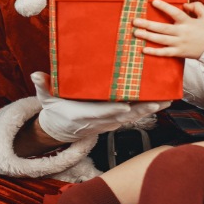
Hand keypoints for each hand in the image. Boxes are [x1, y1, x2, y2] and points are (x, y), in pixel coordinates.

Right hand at [30, 72, 169, 142]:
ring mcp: (109, 122)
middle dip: (142, 110)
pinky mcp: (115, 121)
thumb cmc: (55, 110)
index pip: (101, 113)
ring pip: (133, 117)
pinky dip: (148, 110)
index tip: (125, 105)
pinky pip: (134, 116)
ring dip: (151, 110)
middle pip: (124, 116)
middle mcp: (100, 121)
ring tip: (167, 100)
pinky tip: (162, 102)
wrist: (60, 128)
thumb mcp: (46, 99)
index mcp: (84, 115)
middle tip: (158, 101)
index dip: (114, 110)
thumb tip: (36, 75)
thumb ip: (43, 86)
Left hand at [133, 0, 203, 58]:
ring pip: (161, 40)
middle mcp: (182, 33)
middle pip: (162, 28)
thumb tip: (184, 5)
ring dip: (147, 36)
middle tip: (135, 21)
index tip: (153, 1)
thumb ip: (196, 6)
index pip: (174, 12)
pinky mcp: (179, 53)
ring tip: (135, 32)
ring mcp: (179, 44)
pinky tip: (144, 49)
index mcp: (188, 22)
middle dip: (148, 24)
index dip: (164, 7)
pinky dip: (154, 52)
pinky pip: (165, 53)